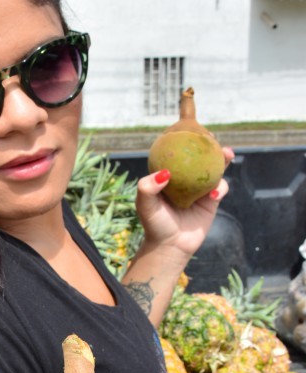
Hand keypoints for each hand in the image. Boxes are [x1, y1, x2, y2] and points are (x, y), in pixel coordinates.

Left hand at [135, 146, 234, 261]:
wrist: (170, 247)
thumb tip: (164, 173)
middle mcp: (186, 179)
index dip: (185, 137)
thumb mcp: (145, 205)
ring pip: (214, 168)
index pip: (178, 152)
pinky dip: (220, 187)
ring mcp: (200, 188)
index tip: (191, 125)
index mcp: (170, 175)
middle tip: (213, 136)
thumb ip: (147, 188)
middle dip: (209, 143)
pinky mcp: (211, 201)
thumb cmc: (155, 224)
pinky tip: (214, 193)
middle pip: (200, 156)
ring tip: (227, 153)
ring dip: (222, 158)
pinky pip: (220, 187)